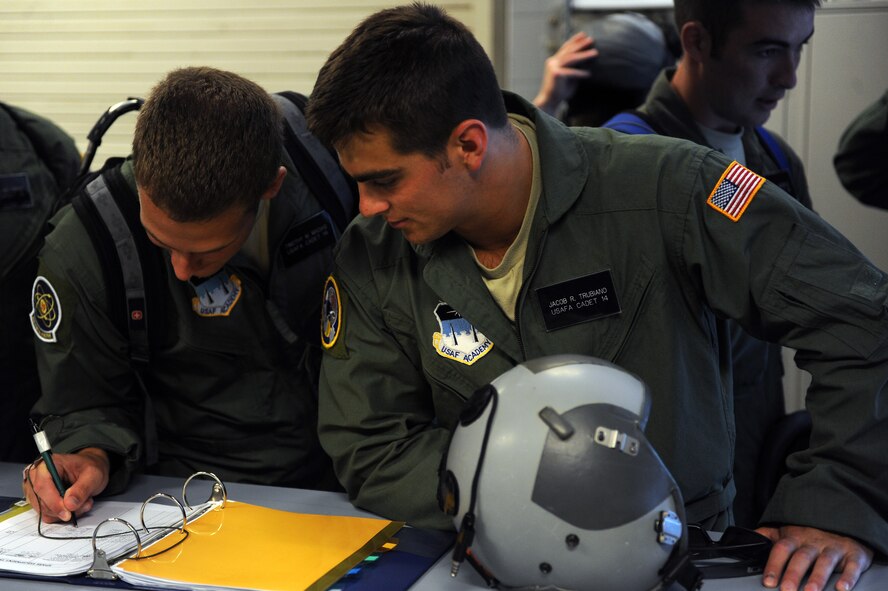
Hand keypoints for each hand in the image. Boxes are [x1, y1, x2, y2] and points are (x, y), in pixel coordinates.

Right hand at [22, 447, 109, 522]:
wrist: (89, 470)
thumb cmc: (89, 468)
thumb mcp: (93, 474)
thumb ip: (82, 488)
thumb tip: (69, 504)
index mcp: (47, 464)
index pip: (42, 485)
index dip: (53, 501)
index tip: (67, 512)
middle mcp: (37, 476)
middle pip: (40, 501)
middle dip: (63, 509)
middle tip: (84, 505)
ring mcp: (36, 490)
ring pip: (44, 511)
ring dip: (65, 512)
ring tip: (83, 502)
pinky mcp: (39, 501)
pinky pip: (47, 515)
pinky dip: (62, 515)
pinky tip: (75, 505)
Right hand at [532, 32, 598, 114]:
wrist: (549, 101)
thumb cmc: (560, 90)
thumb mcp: (569, 76)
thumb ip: (575, 68)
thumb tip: (587, 61)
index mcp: (554, 61)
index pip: (565, 47)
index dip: (574, 40)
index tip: (584, 34)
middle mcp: (552, 62)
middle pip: (569, 50)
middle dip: (581, 44)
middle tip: (592, 40)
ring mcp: (553, 67)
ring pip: (571, 58)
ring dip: (584, 55)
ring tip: (595, 53)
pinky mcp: (556, 74)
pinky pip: (571, 72)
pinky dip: (580, 73)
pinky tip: (589, 74)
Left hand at [756, 525, 873, 590]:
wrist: (844, 523)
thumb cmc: (811, 533)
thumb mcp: (787, 531)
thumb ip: (767, 536)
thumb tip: (747, 540)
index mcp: (795, 538)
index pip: (781, 549)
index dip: (774, 565)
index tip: (768, 582)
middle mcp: (813, 542)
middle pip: (801, 557)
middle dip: (793, 574)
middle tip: (787, 590)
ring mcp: (834, 547)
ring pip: (825, 562)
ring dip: (818, 577)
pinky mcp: (854, 554)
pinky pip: (852, 566)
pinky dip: (849, 577)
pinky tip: (842, 588)